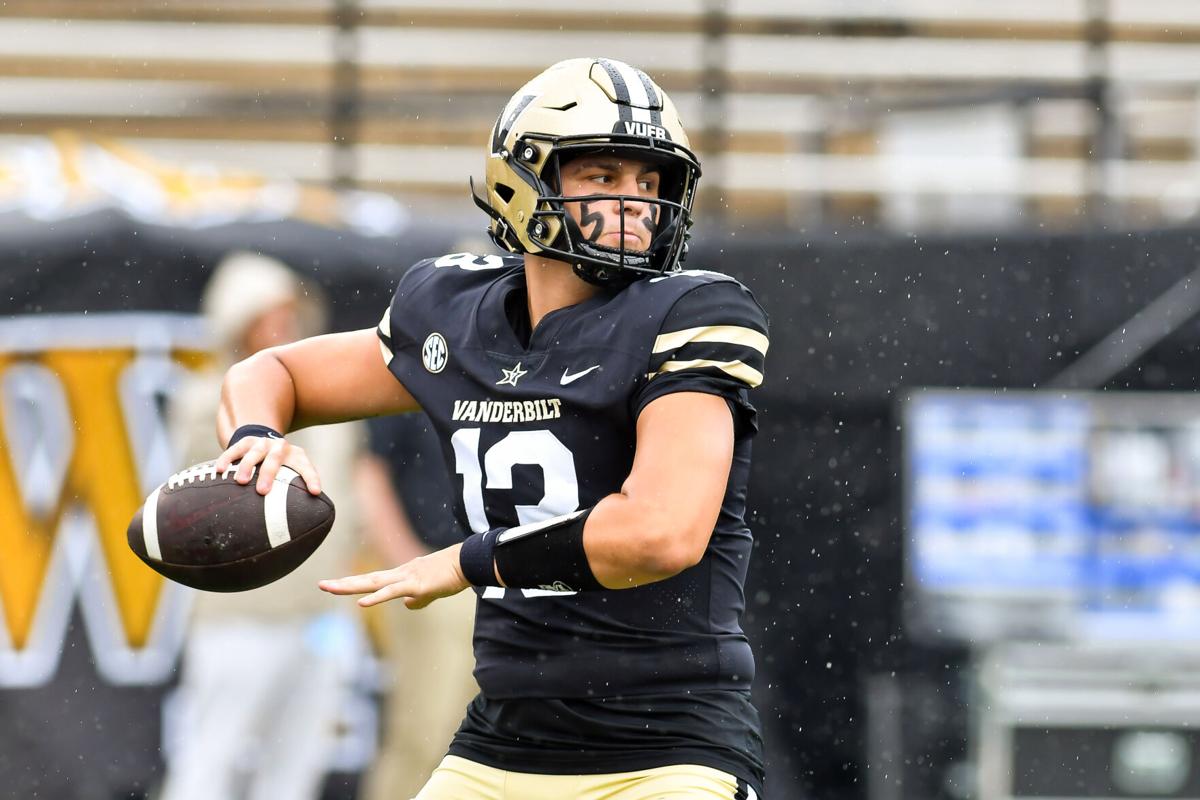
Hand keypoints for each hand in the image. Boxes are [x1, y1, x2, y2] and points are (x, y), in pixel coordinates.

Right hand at [213, 434, 321, 496]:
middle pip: (275, 459)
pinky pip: (235, 448)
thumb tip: (299, 526)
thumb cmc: (282, 469)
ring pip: (254, 452)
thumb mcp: (292, 474)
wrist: (267, 443)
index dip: (312, 479)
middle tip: (262, 491)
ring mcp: (262, 443)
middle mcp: (281, 447)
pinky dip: (227, 459)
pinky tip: (219, 470)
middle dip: (269, 474)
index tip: (315, 493)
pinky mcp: (246, 441)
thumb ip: (295, 492)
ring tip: (240, 482)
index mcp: (297, 457)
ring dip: (247, 466)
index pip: (307, 468)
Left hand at [319, 544, 468, 608]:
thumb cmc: (451, 575)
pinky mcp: (415, 586)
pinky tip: (362, 602)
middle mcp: (399, 574)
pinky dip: (376, 598)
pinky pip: (392, 592)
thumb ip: (417, 598)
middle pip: (366, 580)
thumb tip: (407, 606)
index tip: (334, 585)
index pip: (372, 581)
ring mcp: (406, 579)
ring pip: (373, 583)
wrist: (467, 562)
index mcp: (402, 576)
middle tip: (320, 585)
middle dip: (342, 583)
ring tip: (329, 588)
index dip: (353, 583)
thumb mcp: (431, 590)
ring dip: (349, 586)